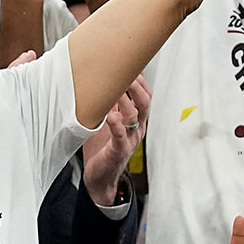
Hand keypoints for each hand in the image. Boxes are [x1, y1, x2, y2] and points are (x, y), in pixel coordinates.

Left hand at [81, 75, 149, 205]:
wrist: (100, 177)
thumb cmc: (102, 147)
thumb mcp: (106, 120)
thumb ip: (107, 104)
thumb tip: (98, 80)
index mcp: (134, 119)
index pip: (145, 96)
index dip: (140, 81)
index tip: (129, 66)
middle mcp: (136, 128)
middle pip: (145, 103)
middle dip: (137, 87)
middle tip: (126, 73)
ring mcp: (129, 139)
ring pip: (134, 116)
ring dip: (125, 101)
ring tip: (116, 89)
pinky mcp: (118, 151)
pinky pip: (121, 137)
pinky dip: (117, 125)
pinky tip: (111, 117)